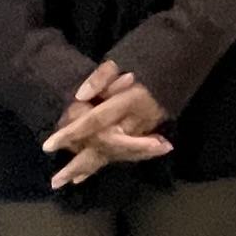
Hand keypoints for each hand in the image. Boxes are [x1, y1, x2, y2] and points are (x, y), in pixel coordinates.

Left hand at [43, 61, 171, 190]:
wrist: (187, 55)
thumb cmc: (152, 53)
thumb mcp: (123, 58)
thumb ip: (101, 77)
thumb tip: (80, 96)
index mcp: (129, 101)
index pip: (95, 121)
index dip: (72, 134)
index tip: (48, 146)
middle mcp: (137, 119)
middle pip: (104, 148)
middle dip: (80, 165)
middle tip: (56, 182)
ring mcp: (146, 126)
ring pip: (117, 153)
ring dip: (93, 167)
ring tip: (71, 181)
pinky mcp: (152, 127)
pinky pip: (127, 150)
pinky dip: (110, 159)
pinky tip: (95, 167)